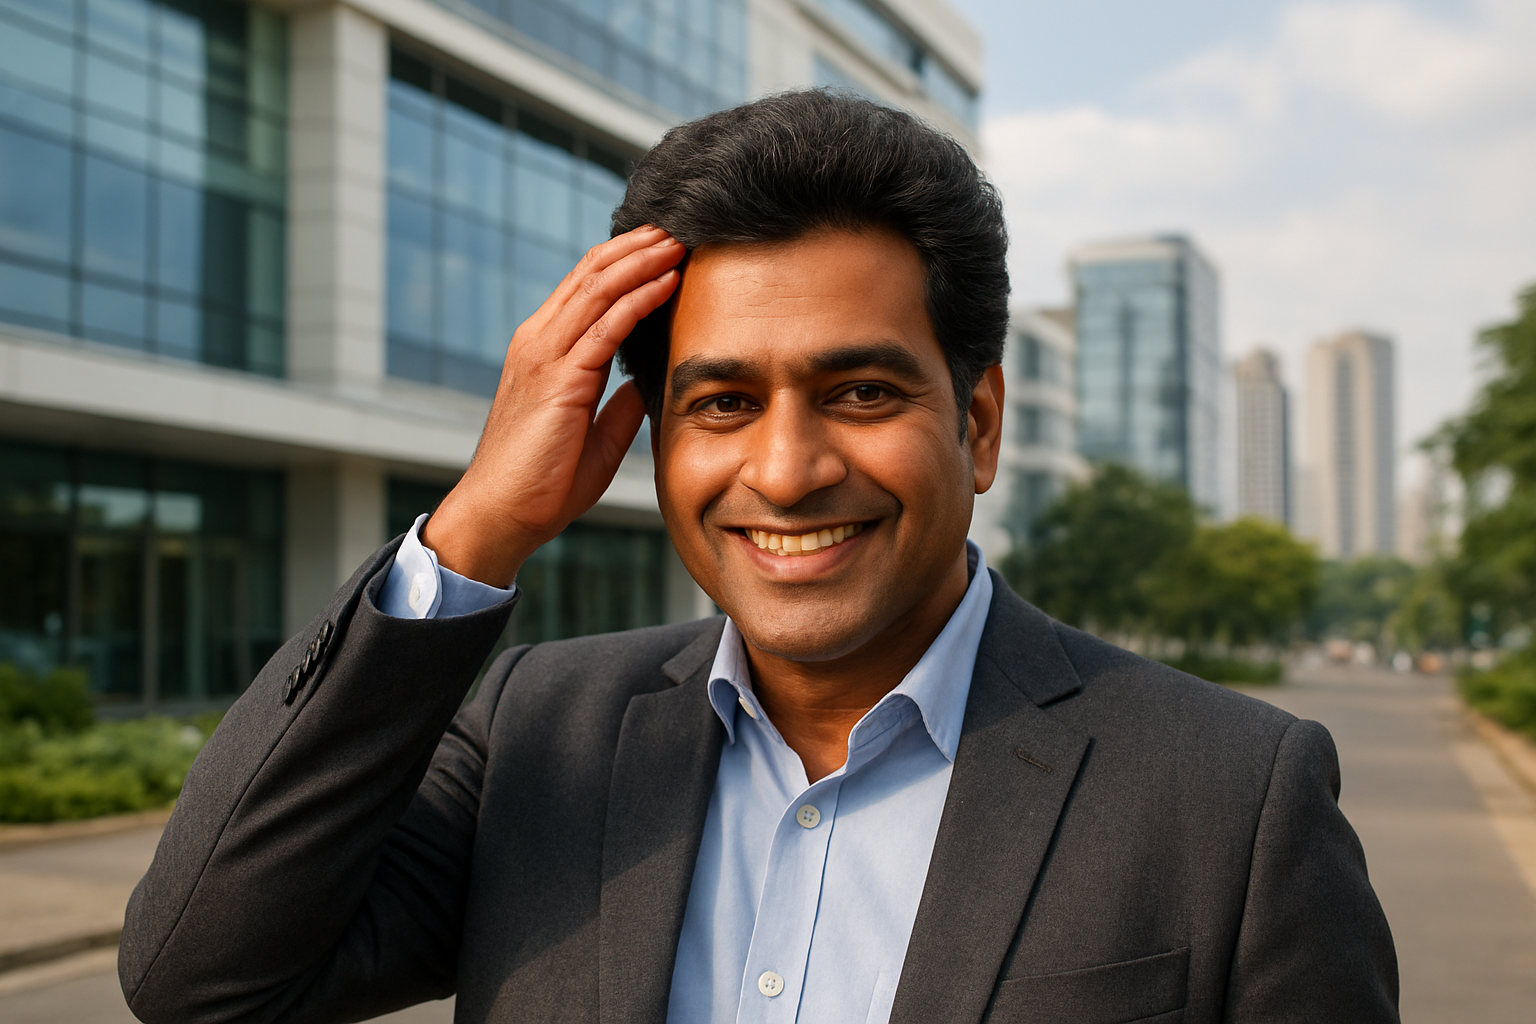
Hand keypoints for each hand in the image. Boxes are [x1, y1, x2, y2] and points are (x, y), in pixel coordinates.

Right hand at [423, 225, 684, 586]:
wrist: (503, 514)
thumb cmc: (544, 483)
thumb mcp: (595, 436)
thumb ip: (617, 404)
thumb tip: (645, 384)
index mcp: (545, 350)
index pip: (587, 286)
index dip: (627, 260)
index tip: (668, 246)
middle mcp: (540, 341)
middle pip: (593, 272)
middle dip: (639, 245)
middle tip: (681, 225)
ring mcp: (545, 354)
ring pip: (600, 287)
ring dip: (645, 259)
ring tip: (681, 239)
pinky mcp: (559, 376)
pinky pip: (607, 324)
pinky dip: (641, 297)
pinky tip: (670, 281)